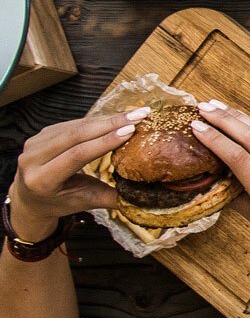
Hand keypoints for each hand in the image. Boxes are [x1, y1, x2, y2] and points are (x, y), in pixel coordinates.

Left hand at [7, 111, 141, 239]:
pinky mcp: (41, 134)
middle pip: (75, 135)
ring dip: (107, 119)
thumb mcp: (86, 202)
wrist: (31, 199)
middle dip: (111, 123)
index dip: (104, 141)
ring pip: (76, 126)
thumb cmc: (61, 202)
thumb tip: (150, 198)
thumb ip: (114, 198)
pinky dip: (97, 120)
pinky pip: (72, 123)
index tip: (131, 130)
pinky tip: (116, 117)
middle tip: (140, 115)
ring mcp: (34, 144)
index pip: (76, 155)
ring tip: (134, 114)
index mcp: (41, 181)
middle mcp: (32, 160)